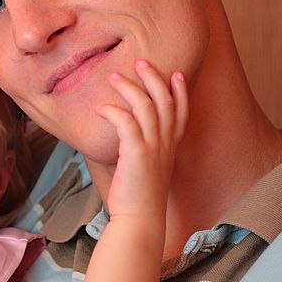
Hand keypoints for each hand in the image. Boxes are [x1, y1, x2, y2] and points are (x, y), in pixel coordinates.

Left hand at [96, 59, 187, 222]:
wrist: (139, 220)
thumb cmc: (137, 197)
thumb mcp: (145, 168)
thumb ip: (141, 150)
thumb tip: (125, 138)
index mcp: (170, 147)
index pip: (182, 112)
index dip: (180, 91)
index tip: (177, 72)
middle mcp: (166, 144)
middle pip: (166, 101)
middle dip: (154, 78)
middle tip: (141, 61)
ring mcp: (153, 148)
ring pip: (147, 107)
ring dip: (130, 88)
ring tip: (113, 76)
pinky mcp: (136, 154)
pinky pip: (126, 123)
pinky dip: (113, 112)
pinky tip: (100, 109)